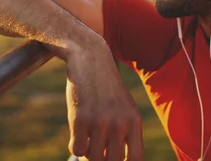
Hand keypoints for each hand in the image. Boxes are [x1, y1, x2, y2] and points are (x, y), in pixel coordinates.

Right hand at [66, 43, 143, 160]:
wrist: (90, 60)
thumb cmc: (107, 88)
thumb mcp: (124, 108)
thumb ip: (126, 134)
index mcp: (134, 122)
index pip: (136, 160)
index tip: (112, 160)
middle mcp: (120, 123)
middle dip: (102, 159)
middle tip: (97, 149)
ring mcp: (100, 121)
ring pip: (93, 158)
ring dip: (88, 152)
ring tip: (88, 136)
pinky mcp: (80, 119)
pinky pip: (77, 149)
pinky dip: (75, 145)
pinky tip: (78, 132)